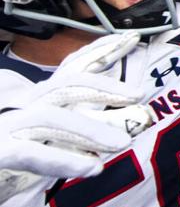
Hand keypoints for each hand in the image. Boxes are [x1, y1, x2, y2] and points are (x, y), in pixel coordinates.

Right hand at [0, 57, 145, 201]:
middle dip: (102, 86)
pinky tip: (90, 169)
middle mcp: (22, 107)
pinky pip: (29, 153)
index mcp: (36, 100)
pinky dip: (62, 161)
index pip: (71, 68)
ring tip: (123, 143)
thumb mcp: (46, 139)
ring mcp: (6, 127)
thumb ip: (77, 131)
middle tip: (139, 95)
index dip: (100, 50)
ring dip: (90, 129)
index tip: (131, 38)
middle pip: (64, 85)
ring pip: (51, 118)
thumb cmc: (7, 155)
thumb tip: (124, 126)